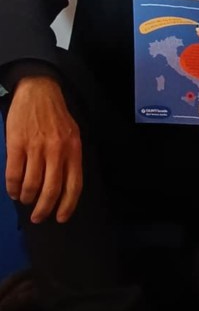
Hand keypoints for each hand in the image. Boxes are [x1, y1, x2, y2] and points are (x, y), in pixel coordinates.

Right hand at [4, 76, 82, 222]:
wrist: (39, 92)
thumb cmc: (57, 116)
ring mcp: (36, 148)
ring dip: (27, 197)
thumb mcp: (73, 135)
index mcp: (74, 150)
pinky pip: (14, 173)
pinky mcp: (17, 144)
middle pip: (52, 189)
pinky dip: (12, 187)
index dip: (67, 205)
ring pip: (31, 183)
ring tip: (25, 200)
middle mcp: (57, 151)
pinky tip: (13, 191)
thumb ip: (71, 158)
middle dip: (44, 208)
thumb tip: (66, 185)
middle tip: (38, 216)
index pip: (74, 184)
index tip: (60, 217)